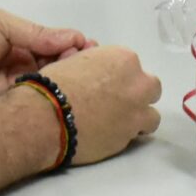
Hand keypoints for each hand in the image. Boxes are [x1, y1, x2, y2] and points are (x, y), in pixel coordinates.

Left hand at [0, 9, 93, 107]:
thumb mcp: (1, 24)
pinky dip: (51, 94)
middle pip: (56, 66)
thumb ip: (37, 33)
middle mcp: (20, 68)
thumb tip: (73, 37)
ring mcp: (15, 89)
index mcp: (18, 46)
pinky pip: (34, 101)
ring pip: (49, 84)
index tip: (89, 45)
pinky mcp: (8, 108)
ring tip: (83, 69)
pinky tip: (66, 86)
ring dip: (67, 76)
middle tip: (91, 58)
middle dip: (75, 61)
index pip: (53, 47)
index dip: (72, 46)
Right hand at [38, 45, 162, 164]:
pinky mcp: (129, 136)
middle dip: (137, 94)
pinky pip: (136, 135)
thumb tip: (99, 72)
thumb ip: (96, 65)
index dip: (120, 77)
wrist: (45, 117)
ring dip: (138, 117)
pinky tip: (110, 135)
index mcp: (123, 59)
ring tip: (118, 123)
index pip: (133, 66)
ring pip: (151, 115)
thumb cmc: (52, 85)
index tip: (108, 86)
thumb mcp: (75, 61)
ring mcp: (137, 112)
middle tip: (117, 103)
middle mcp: (137, 84)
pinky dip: (127, 135)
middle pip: (151, 88)